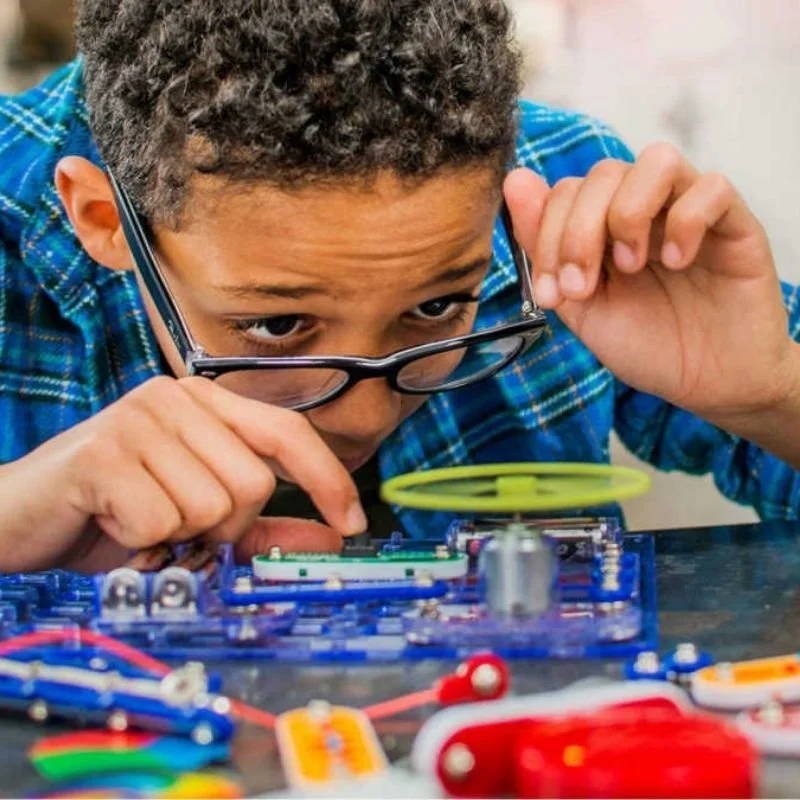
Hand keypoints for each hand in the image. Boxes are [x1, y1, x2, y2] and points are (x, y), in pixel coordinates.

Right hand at [1, 376, 364, 571]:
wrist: (24, 518)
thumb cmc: (116, 514)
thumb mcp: (200, 522)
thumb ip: (265, 528)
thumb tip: (330, 537)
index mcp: (206, 405)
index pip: (288, 432)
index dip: (328, 478)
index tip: (352, 520)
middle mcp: (177, 398)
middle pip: (254, 482)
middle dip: (224, 528)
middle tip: (181, 530)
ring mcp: (139, 418)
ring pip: (211, 505)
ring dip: (179, 537)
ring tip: (142, 522)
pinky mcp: (103, 451)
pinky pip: (162, 521)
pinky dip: (142, 542)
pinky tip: (115, 523)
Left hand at [504, 143, 799, 420]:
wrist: (707, 383)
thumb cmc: (646, 344)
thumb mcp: (582, 307)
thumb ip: (546, 251)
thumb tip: (515, 182)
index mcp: (603, 226)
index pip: (566, 192)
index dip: (546, 235)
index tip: (551, 294)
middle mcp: (645, 208)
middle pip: (603, 173)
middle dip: (578, 232)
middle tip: (583, 287)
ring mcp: (688, 210)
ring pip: (657, 161)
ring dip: (629, 212)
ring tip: (630, 266)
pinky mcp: (735, 223)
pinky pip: (713, 187)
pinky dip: (686, 220)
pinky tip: (678, 262)